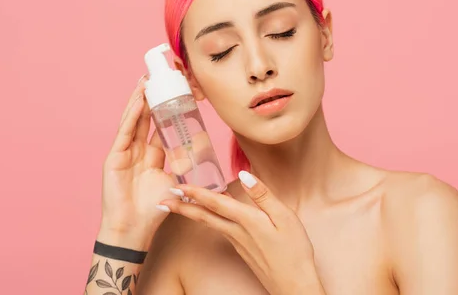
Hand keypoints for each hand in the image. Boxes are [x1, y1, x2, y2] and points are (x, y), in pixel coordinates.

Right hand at [98, 76, 176, 249]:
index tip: (174, 91)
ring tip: (146, 81)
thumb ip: (186, 164)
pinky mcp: (114, 157)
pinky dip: (131, 116)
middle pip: (144, 117)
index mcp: (151, 155)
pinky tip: (138, 101)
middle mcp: (137, 150)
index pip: (159, 125)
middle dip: (150, 97)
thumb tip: (205, 149)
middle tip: (157, 76)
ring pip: (132, 120)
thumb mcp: (175, 181)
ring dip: (139, 100)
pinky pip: (125, 132)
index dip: (165, 109)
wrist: (134, 228)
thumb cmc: (154, 208)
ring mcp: (124, 152)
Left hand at [158, 171, 324, 294]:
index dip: (195, 193)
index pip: (215, 202)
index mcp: (247, 220)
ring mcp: (237, 243)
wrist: (294, 285)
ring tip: (179, 204)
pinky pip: (220, 230)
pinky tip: (210, 214)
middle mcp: (237, 232)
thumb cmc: (295, 251)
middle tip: (162, 200)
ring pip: (210, 223)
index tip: (177, 186)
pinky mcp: (241, 250)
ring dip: (192, 212)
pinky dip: (208, 219)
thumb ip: (263, 195)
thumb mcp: (285, 217)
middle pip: (204, 216)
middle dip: (182, 207)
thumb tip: (244, 174)